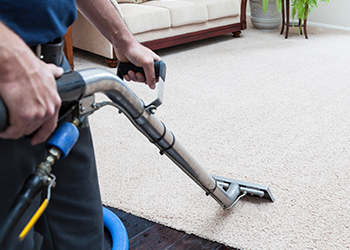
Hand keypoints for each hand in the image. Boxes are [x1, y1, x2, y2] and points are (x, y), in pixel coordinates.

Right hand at [0, 24, 62, 144]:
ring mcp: (37, 114)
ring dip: (14, 131)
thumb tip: (57, 71)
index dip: (42, 134)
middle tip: (15, 126)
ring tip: (7, 127)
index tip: (37, 138)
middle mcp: (48, 110)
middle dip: (24, 129)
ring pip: (24, 131)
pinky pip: (14, 131)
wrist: (14, 62)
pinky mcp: (23, 116)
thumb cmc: (26, 65)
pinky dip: (7, 132)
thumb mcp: (46, 70)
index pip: (51, 125)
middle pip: (35, 129)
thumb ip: (53, 73)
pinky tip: (3, 130)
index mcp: (54, 101)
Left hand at [115, 42, 159, 88]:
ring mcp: (139, 68)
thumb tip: (153, 85)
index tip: (149, 80)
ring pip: (139, 79)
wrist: (123, 46)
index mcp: (155, 63)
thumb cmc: (135, 50)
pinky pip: (132, 78)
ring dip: (134, 77)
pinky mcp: (132, 69)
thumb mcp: (147, 63)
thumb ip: (151, 75)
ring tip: (131, 71)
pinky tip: (128, 73)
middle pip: (147, 79)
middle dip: (141, 78)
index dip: (153, 80)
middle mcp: (148, 66)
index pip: (158, 76)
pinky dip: (129, 77)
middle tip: (138, 73)